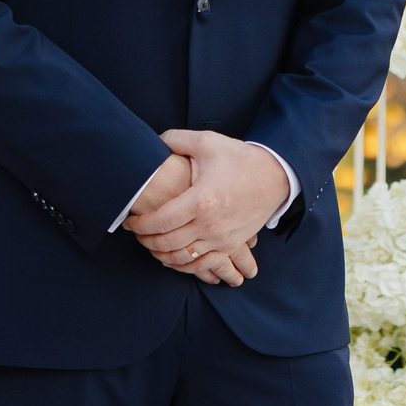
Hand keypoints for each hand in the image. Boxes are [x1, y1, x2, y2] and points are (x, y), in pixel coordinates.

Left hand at [129, 129, 289, 277]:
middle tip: (136, 233)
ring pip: (183, 259)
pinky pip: (202, 265)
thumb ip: (175, 140)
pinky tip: (173, 258)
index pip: (160, 222)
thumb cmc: (239, 158)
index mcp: (200, 200)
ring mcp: (222, 238)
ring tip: (151, 245)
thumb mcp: (207, 142)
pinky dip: (184, 266)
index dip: (139, 224)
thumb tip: (153, 141)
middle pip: (167, 243)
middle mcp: (210, 224)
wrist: (275, 176)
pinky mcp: (230, 245)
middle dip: (146, 241)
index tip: (129, 221)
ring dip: (161, 255)